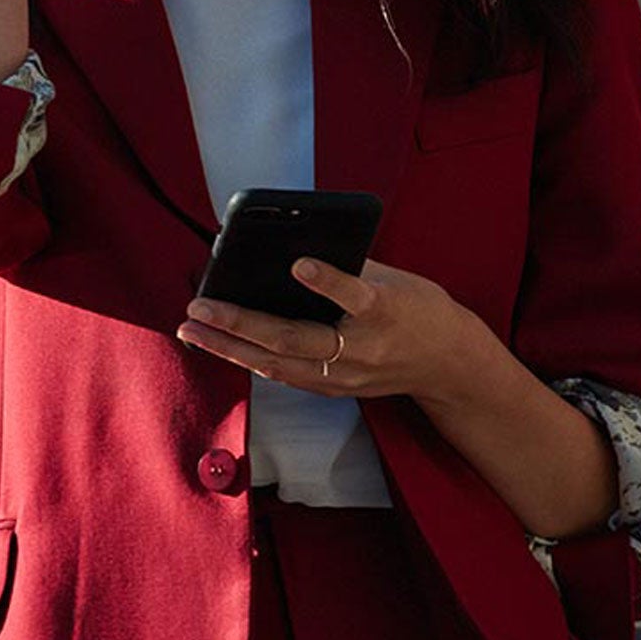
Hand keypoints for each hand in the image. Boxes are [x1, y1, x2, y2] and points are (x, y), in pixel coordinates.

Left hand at [177, 257, 490, 399]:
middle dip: (240, 324)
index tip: (299, 264)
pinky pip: (286, 375)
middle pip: (294, 340)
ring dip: (230, 349)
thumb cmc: (419, 308)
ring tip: (192, 331)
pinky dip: (250, 359)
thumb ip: (348, 266)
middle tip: (199, 309)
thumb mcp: (394, 277)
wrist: (448, 364)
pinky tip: (219, 345)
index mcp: (384, 311)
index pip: (355, 295)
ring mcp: (346, 376)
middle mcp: (362, 350)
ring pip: (279, 365)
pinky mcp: (337, 390)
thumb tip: (293, 249)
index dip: (327, 281)